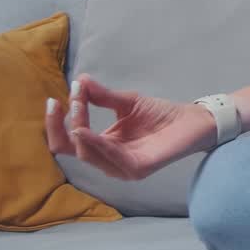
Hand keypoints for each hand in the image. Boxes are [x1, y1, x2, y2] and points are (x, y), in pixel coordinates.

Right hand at [45, 73, 218, 179]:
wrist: (193, 120)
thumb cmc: (161, 114)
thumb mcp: (127, 102)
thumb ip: (102, 95)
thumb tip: (79, 80)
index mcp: (102, 146)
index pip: (68, 140)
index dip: (57, 123)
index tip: (55, 99)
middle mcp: (108, 160)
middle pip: (72, 148)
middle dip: (67, 122)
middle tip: (72, 98)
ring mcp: (122, 167)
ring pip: (88, 154)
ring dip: (80, 129)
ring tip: (78, 105)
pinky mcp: (138, 169)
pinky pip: (111, 158)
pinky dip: (97, 143)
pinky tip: (85, 130)